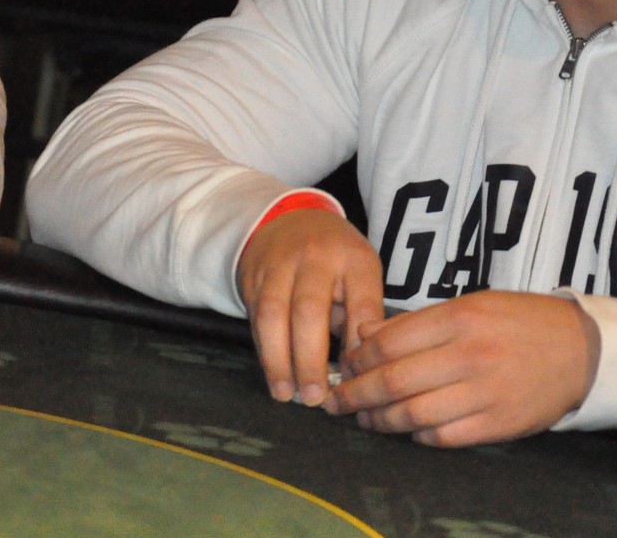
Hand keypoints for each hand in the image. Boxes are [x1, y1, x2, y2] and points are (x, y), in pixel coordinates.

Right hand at [236, 209, 383, 406]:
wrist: (290, 219)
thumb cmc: (336, 259)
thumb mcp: (361, 275)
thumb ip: (361, 316)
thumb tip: (359, 369)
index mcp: (354, 258)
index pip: (362, 298)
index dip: (360, 338)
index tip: (359, 372)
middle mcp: (316, 258)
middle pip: (309, 309)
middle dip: (309, 357)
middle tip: (315, 396)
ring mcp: (280, 264)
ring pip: (273, 314)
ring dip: (278, 359)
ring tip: (287, 394)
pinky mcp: (253, 276)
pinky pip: (255, 317)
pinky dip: (264, 349)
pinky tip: (274, 374)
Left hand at [326, 291, 600, 447]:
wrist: (581, 350)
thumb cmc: (522, 322)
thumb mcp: (474, 304)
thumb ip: (421, 322)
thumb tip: (367, 338)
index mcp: (461, 317)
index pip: (388, 341)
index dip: (357, 357)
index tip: (343, 365)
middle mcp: (469, 354)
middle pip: (392, 381)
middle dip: (354, 394)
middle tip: (336, 400)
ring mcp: (483, 393)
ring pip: (410, 414)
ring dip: (379, 419)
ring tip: (365, 417)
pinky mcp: (495, 425)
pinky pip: (440, 437)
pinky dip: (416, 434)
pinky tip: (408, 427)